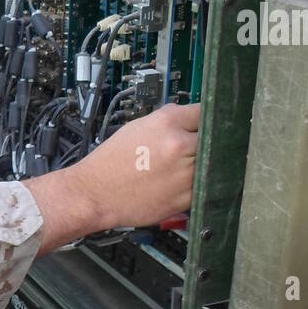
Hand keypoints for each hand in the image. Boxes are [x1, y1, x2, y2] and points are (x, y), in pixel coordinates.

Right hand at [25, 102, 200, 253]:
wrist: (94, 194)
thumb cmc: (110, 163)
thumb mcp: (136, 127)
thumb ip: (167, 119)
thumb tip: (188, 116)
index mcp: (167, 123)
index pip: (204, 111)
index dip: (204, 118)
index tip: (205, 123)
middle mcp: (179, 146)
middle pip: (213, 137)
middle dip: (204, 141)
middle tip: (193, 147)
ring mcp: (186, 173)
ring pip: (212, 162)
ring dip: (203, 163)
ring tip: (182, 166)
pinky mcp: (187, 197)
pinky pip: (205, 185)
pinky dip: (197, 183)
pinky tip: (179, 182)